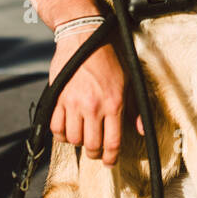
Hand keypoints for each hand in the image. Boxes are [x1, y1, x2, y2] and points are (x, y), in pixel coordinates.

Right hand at [49, 26, 143, 164]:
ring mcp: (73, 103)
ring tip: (82, 137)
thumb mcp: (129, 80)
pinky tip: (67, 129)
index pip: (113, 142)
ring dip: (78, 143)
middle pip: (91, 145)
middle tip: (95, 151)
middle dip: (94, 153)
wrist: (84, 36)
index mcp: (114, 103)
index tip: (109, 161)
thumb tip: (140, 130)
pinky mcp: (58, 98)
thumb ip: (135, 108)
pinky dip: (61, 134)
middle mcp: (93, 107)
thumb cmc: (109, 57)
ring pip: (73, 139)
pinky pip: (56, 127)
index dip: (111, 157)